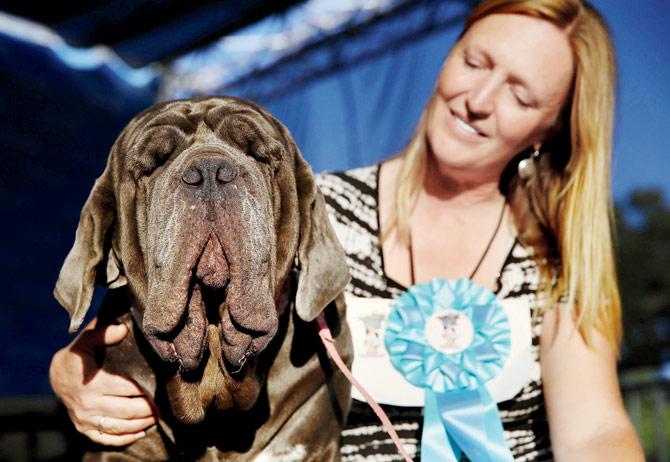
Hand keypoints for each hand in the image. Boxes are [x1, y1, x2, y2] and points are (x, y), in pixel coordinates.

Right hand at [49, 320, 156, 445]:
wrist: (56, 376)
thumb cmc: (77, 355)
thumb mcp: (86, 340)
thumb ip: (104, 333)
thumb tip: (123, 328)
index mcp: (94, 383)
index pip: (128, 389)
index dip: (147, 388)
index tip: (162, 385)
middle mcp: (89, 404)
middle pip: (127, 411)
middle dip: (149, 409)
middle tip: (165, 404)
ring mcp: (85, 419)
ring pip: (120, 427)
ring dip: (142, 424)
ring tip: (158, 416)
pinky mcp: (83, 428)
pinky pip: (106, 438)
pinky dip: (125, 438)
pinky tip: (141, 432)